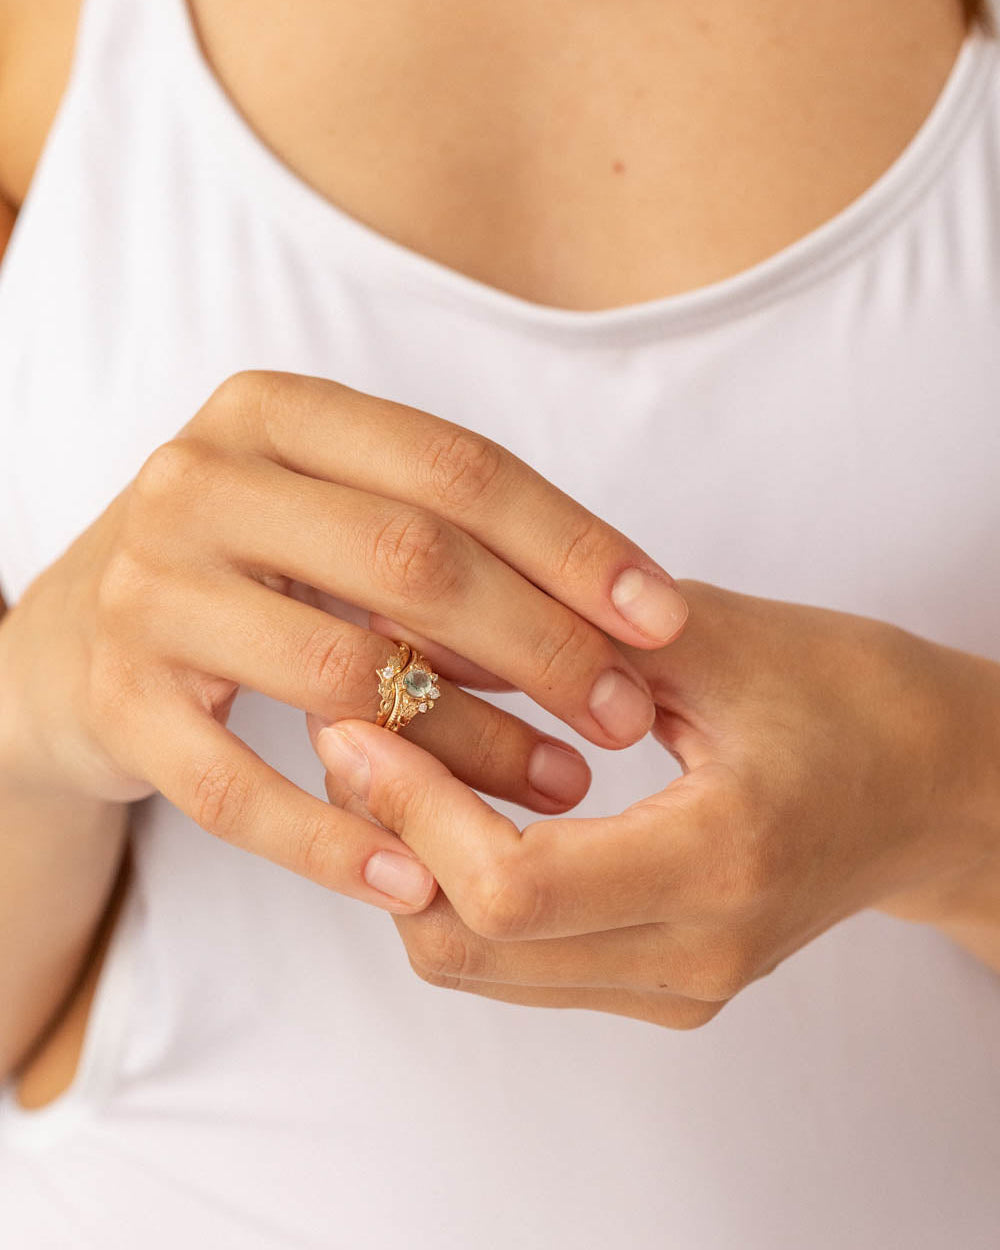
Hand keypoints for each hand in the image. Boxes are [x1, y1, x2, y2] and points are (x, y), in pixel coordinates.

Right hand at [0, 370, 688, 914]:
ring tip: (561, 788)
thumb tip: (622, 616)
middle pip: (411, 559)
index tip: (662, 616)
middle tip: (626, 714)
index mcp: (276, 416)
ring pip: (341, 674)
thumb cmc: (246, 577)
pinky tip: (422, 883)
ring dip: (469, 746)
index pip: (456, 468)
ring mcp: (149, 591)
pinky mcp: (113, 702)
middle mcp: (202, 481)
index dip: (573, 543)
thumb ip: (448, 543)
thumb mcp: (331, 521)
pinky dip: (336, 842)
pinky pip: (239, 789)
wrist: (68, 643)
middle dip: (543, 643)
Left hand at [315, 580, 999, 1023]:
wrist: (938, 791)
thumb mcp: (723, 641)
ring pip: (480, 967)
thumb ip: (573, 631)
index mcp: (720, 860)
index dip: (412, 811)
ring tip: (394, 763)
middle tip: (356, 736)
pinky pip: (521, 966)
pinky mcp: (667, 988)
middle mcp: (698, 953)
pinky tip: (458, 807)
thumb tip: (428, 618)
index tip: (359, 726)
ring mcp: (681, 986)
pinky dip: (462, 895)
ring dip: (414, 870)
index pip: (512, 887)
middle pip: (470, 947)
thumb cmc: (856, 700)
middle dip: (387, 841)